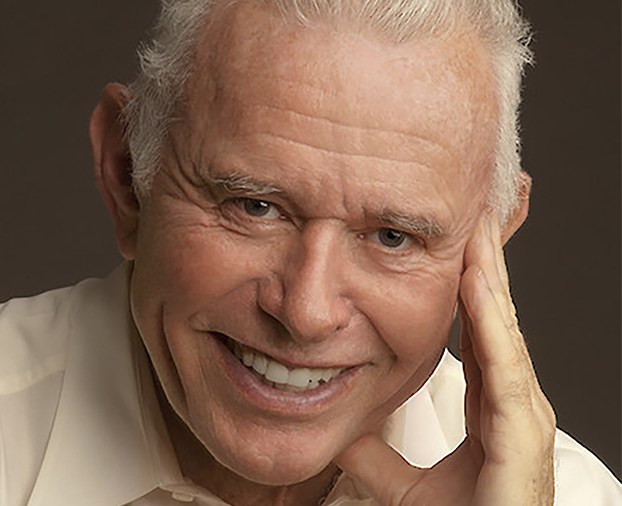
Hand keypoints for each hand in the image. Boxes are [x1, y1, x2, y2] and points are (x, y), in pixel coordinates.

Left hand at [335, 215, 555, 505]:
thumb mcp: (400, 485)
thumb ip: (373, 455)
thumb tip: (335, 433)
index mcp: (491, 407)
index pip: (479, 333)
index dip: (467, 289)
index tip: (452, 245)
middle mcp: (513, 404)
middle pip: (496, 321)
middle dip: (484, 267)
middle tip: (472, 214)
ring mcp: (524, 418)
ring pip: (504, 333)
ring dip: (490, 279)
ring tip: (476, 230)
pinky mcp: (521, 437)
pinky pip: (504, 369)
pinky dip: (490, 324)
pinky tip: (477, 286)